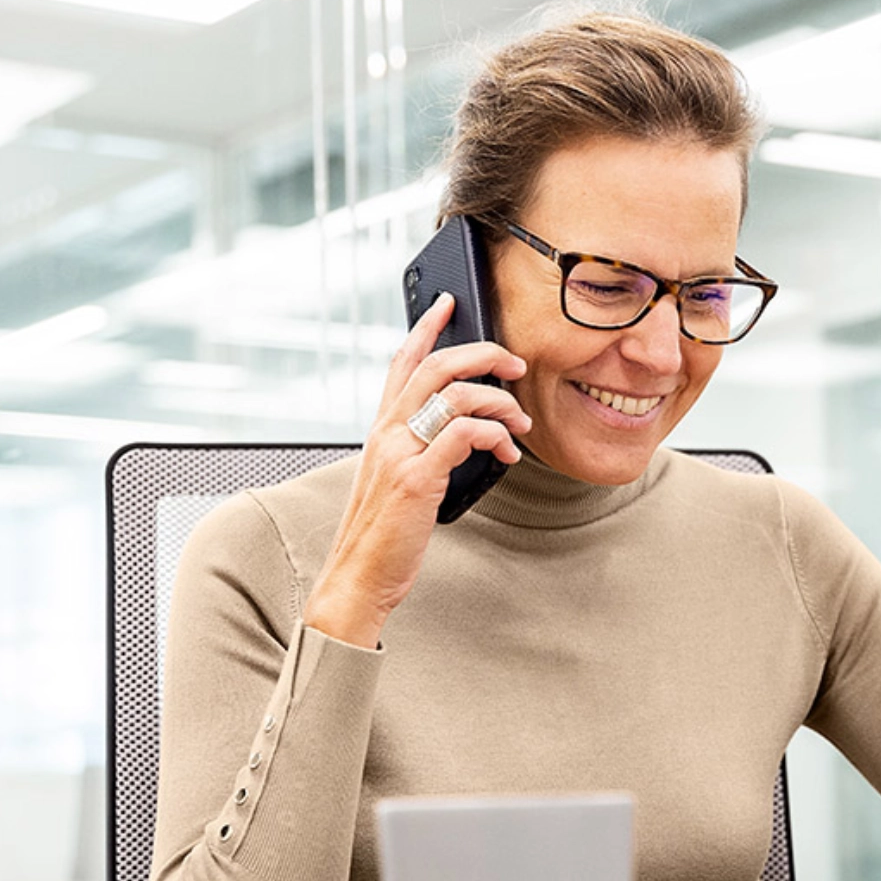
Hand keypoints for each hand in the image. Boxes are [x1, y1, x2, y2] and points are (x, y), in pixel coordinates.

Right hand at [302, 293, 529, 647]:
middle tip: (516, 365)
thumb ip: (421, 450)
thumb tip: (464, 431)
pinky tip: (507, 452)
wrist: (358, 578)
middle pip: (436, 366)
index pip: (402, 362)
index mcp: (382, 429)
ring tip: (522, 425)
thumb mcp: (399, 481)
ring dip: (500, 402)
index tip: (448, 302)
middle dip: (483, 355)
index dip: (426, 327)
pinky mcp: (416, 478)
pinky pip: (463, 434)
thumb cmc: (385, 535)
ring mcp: (399, 453)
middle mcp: (386, 432)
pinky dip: (494, 434)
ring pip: (454, 395)